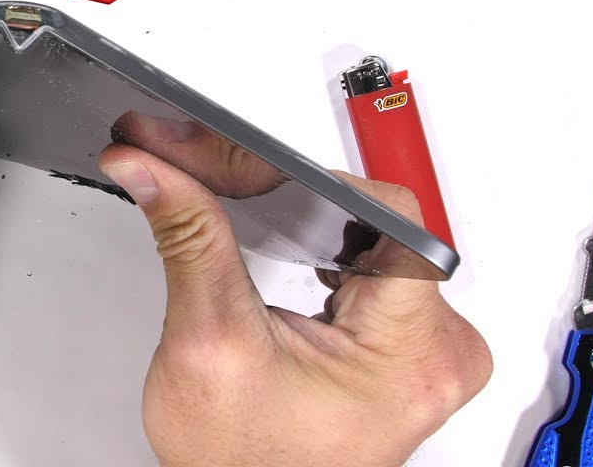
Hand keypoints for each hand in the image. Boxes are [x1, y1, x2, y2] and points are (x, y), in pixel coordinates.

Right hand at [101, 114, 490, 466]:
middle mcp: (437, 347)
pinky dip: (320, 239)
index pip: (380, 210)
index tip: (234, 157)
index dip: (302, 174)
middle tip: (213, 169)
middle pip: (373, 215)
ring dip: (300, 211)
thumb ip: (189, 238)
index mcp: (409, 353)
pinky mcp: (408, 340)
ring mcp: (426, 344)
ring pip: (370, 230)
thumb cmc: (242, 463)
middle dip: (285, 188)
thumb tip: (155, 168)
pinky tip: (283, 238)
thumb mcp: (207, 340)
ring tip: (240, 204)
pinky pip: (375, 258)